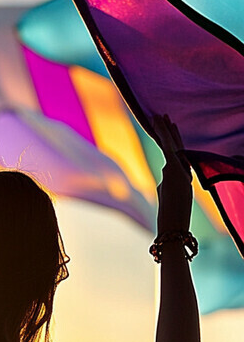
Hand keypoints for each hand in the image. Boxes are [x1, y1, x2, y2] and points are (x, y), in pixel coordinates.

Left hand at [150, 114, 192, 233]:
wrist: (175, 225)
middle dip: (169, 131)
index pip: (176, 154)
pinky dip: (163, 135)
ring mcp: (179, 170)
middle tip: (163, 116)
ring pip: (170, 144)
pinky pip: (167, 148)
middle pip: (175, 146)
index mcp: (181, 177)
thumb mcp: (169, 198)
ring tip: (158, 116)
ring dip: (164, 129)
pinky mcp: (174, 170)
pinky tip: (159, 124)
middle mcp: (182, 171)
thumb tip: (163, 181)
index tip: (169, 128)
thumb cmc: (172, 217)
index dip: (172, 141)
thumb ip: (167, 186)